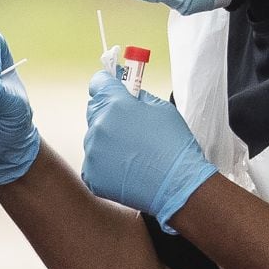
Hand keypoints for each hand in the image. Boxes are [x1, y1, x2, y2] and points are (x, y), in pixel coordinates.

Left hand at [82, 70, 216, 232]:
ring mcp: (93, 151)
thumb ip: (138, 97)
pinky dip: (106, 162)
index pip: (98, 83)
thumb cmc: (174, 147)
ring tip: (133, 152)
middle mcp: (99, 126)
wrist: (177, 185)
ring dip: (108, 139)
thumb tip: (127, 92)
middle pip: (95, 109)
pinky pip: (94, 160)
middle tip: (130, 125)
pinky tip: (127, 167)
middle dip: (109, 112)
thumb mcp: (161, 109)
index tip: (113, 87)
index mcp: (116, 105)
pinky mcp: (91, 174)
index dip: (107, 83)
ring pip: (94, 137)